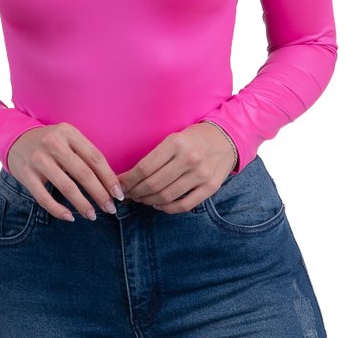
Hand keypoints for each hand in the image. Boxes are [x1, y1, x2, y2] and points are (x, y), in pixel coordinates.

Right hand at [7, 122, 124, 221]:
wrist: (16, 139)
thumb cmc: (51, 142)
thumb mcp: (68, 138)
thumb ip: (85, 153)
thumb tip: (109, 181)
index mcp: (68, 132)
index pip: (94, 157)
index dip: (109, 177)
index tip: (118, 193)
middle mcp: (53, 144)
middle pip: (83, 173)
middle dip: (100, 194)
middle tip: (110, 208)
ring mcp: (38, 159)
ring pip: (66, 187)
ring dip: (82, 204)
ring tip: (93, 215)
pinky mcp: (26, 175)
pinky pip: (44, 198)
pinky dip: (58, 210)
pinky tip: (69, 217)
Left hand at [116, 123, 235, 213]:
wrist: (225, 138)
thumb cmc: (193, 138)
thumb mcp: (174, 137)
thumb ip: (157, 155)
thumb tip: (131, 175)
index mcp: (176, 143)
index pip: (145, 167)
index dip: (129, 179)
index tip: (119, 184)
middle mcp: (189, 159)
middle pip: (153, 184)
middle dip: (135, 192)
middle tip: (127, 193)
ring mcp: (201, 174)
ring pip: (166, 196)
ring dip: (148, 200)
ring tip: (140, 198)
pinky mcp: (210, 187)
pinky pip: (184, 205)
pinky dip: (167, 208)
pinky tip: (158, 204)